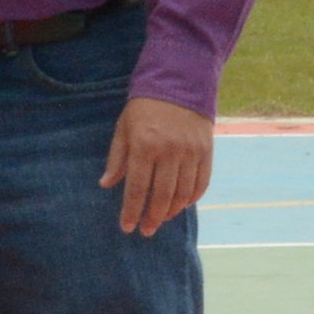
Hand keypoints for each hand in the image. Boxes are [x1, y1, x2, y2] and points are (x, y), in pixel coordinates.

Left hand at [102, 96, 215, 237]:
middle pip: (162, 196)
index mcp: (144, 145)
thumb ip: (117, 158)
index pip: (137, 188)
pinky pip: (201, 183)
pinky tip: (181, 205)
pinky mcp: (207, 151)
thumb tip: (106, 185)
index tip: (128, 227)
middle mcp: (169, 151)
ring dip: (172, 211)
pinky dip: (192, 198)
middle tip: (146, 230)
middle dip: (153, 217)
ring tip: (162, 219)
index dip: (131, 211)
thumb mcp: (124, 128)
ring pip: (183, 193)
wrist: (180, 82)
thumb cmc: (145, 107)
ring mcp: (191, 152)